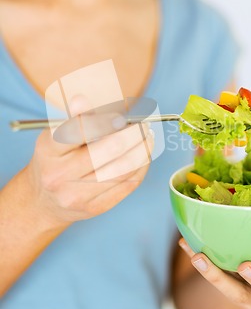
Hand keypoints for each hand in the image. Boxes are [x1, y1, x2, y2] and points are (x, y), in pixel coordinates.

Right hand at [25, 101, 153, 226]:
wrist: (44, 202)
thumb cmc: (55, 160)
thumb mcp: (56, 135)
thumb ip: (74, 118)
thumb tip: (81, 99)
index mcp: (48, 150)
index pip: (80, 130)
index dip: (107, 120)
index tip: (122, 116)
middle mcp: (59, 175)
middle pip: (110, 149)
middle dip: (134, 133)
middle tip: (144, 124)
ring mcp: (77, 195)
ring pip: (124, 168)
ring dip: (142, 150)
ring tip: (148, 137)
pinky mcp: (94, 208)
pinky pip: (127, 185)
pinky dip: (141, 166)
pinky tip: (144, 155)